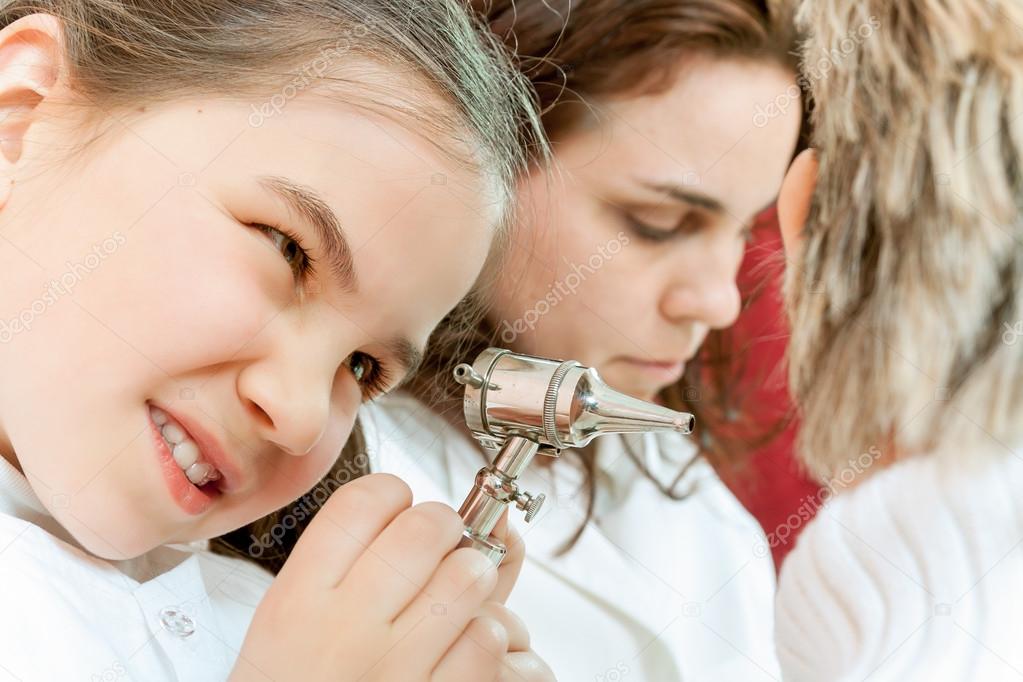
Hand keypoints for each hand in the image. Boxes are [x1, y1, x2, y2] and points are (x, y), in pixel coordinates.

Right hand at [229, 473, 548, 680]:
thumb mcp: (296, 621)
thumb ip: (356, 560)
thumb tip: (462, 514)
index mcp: (298, 600)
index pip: (361, 501)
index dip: (394, 495)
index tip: (398, 512)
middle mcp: (344, 630)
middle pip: (425, 526)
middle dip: (443, 527)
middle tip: (436, 550)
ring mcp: (393, 668)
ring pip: (468, 574)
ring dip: (472, 578)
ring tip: (453, 597)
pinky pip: (487, 639)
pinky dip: (485, 637)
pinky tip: (459, 647)